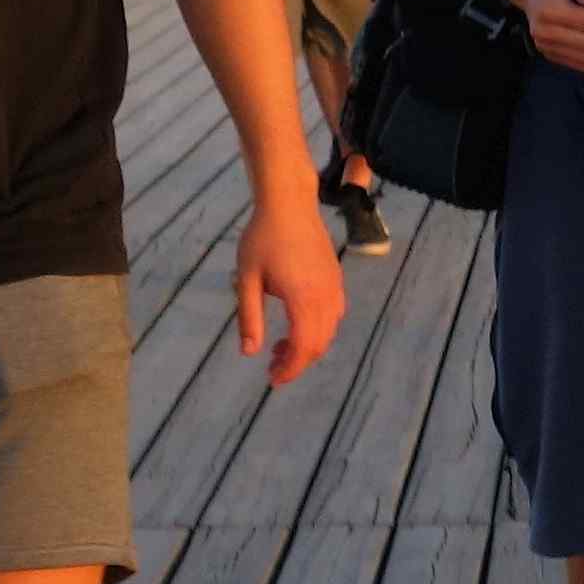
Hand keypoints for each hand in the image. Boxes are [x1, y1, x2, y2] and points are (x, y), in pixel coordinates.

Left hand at [233, 186, 343, 383]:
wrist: (289, 203)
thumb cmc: (262, 238)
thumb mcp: (247, 279)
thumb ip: (249, 317)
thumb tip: (249, 353)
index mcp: (302, 299)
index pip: (303, 347)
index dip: (290, 369)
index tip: (272, 379)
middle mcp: (325, 297)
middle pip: (319, 344)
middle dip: (298, 361)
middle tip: (273, 366)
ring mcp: (334, 287)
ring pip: (329, 331)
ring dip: (309, 346)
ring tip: (282, 346)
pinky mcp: (336, 278)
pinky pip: (335, 314)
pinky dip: (319, 329)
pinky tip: (299, 323)